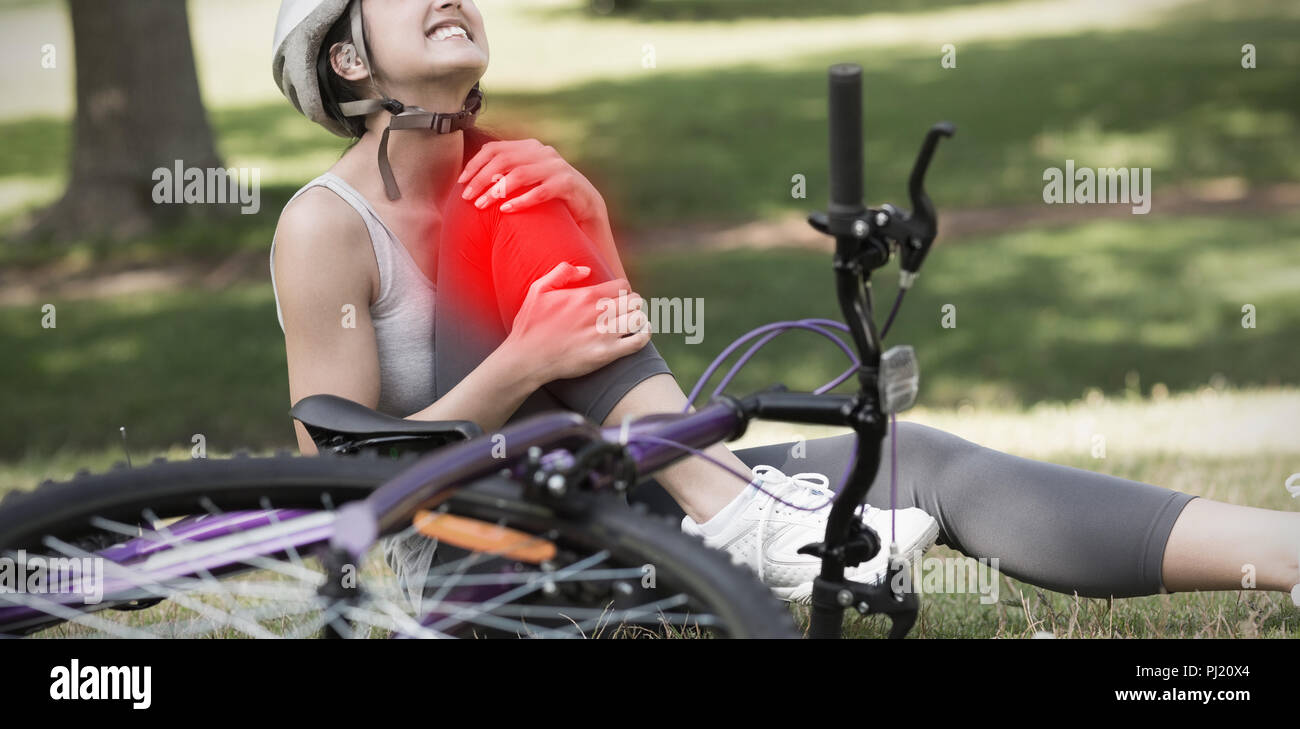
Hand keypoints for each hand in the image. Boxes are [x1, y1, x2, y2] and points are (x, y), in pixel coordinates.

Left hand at [458, 139, 606, 224]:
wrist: (585, 204)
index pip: (495, 149)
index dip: (475, 164)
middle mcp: (543, 152)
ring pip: (520, 174)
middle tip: (468, 197)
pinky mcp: (567, 183)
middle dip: (482, 179)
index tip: (461, 182)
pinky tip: (506, 210)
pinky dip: (521, 201)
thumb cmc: (549, 194)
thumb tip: (471, 177)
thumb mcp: (527, 179)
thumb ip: (508, 172)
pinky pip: (540, 192)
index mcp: (530, 147)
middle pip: (504, 160)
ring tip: (482, 205)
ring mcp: (556, 166)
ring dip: (497, 190)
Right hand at [504, 262, 650, 384]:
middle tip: (624, 311)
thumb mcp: (539, 289)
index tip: (617, 298)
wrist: (526, 359)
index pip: (623, 286)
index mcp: (586, 296)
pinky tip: (640, 333)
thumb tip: (586, 270)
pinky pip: (638, 341)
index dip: (623, 290)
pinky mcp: (606, 354)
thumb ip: (563, 272)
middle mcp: (598, 313)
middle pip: (634, 301)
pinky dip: (644, 335)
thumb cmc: (531, 324)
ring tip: (631, 323)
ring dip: (637, 319)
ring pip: (638, 318)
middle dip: (631, 304)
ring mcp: (603, 334)